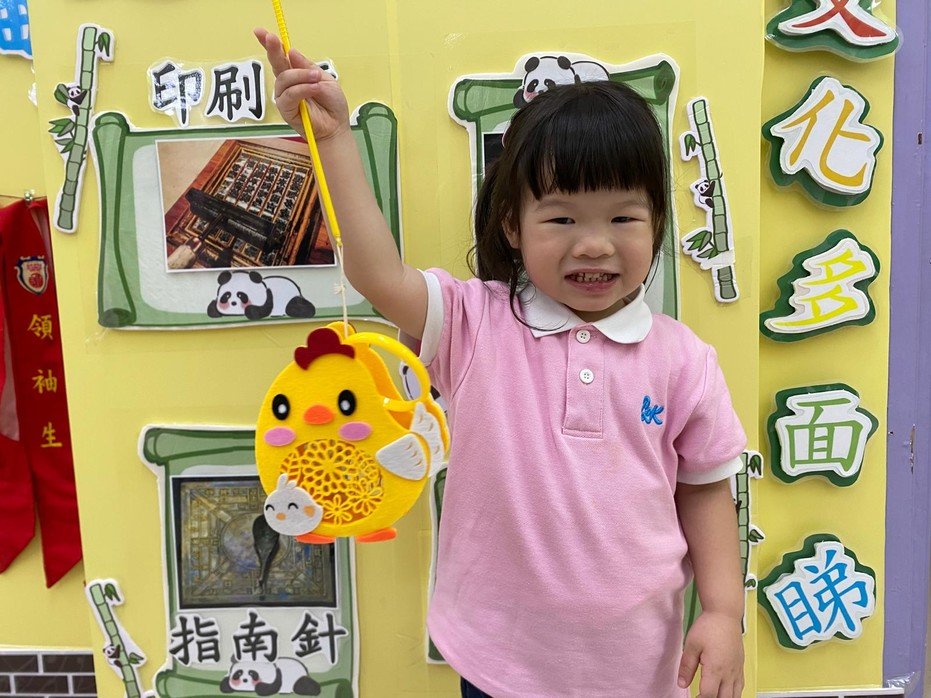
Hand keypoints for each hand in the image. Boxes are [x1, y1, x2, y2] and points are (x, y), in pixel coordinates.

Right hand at [253, 27, 349, 141]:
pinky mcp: (286, 111)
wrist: (337, 126)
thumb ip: (307, 67)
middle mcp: (287, 84)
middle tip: (272, 38)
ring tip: (316, 79)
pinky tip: (314, 88)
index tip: (260, 31)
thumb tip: (291, 52)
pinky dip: (302, 89)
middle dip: (273, 50)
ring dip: (301, 75)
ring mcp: (285, 97)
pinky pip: (290, 95)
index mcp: (296, 74)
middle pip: (276, 64)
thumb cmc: (331, 104)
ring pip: (284, 79)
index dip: (271, 45)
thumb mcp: (324, 79)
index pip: (281, 57)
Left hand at [677, 611, 743, 697]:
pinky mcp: (740, 666)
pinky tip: (725, 692)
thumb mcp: (691, 644)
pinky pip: (740, 687)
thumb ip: (686, 666)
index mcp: (716, 668)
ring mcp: (737, 670)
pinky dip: (733, 694)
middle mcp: (729, 672)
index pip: (709, 695)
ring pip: (735, 695)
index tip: (693, 697)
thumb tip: (681, 683)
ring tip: (712, 695)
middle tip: (700, 696)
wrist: (725, 615)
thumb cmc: (709, 627)